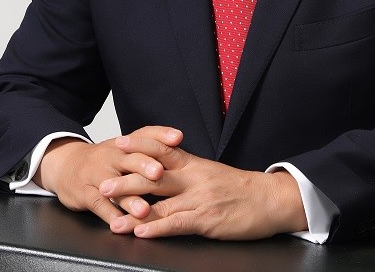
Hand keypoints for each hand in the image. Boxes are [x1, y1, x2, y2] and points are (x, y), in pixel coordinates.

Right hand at [32, 127, 182, 227]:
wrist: (66, 165)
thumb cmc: (103, 159)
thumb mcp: (122, 148)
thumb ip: (148, 146)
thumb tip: (178, 139)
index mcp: (125, 144)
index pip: (145, 134)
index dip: (161, 135)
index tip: (177, 138)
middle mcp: (112, 156)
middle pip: (130, 159)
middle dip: (145, 165)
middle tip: (159, 173)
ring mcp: (97, 174)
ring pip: (115, 186)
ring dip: (130, 199)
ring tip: (144, 210)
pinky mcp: (85, 193)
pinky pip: (98, 205)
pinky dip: (109, 215)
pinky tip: (120, 224)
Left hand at [101, 129, 307, 239]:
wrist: (270, 199)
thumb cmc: (241, 189)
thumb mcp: (213, 173)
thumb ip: (189, 171)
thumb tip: (165, 170)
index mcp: (195, 164)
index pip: (162, 149)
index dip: (139, 145)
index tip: (119, 143)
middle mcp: (194, 178)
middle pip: (154, 175)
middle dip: (126, 179)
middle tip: (104, 183)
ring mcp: (199, 199)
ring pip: (160, 202)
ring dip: (132, 210)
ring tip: (111, 216)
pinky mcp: (206, 219)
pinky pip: (177, 222)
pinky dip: (157, 227)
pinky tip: (141, 231)